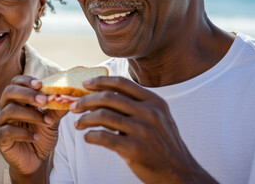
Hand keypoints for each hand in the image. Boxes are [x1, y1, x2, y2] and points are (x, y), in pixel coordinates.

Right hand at [0, 75, 67, 174]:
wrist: (35, 160)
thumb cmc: (40, 136)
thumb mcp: (51, 121)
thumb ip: (57, 108)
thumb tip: (69, 95)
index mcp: (15, 99)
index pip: (15, 82)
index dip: (26, 81)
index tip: (40, 84)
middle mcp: (4, 107)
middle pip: (9, 92)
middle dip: (27, 94)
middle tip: (44, 100)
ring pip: (10, 111)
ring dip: (31, 115)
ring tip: (47, 122)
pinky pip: (8, 131)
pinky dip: (24, 134)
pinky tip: (36, 137)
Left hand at [70, 76, 215, 183]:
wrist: (180, 171)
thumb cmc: (162, 143)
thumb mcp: (156, 117)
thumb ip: (135, 105)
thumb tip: (103, 95)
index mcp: (154, 101)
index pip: (121, 83)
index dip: (100, 81)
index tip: (85, 84)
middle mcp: (149, 113)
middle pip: (108, 97)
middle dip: (86, 100)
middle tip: (74, 106)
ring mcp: (142, 131)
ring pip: (103, 116)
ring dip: (85, 119)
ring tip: (78, 124)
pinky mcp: (135, 149)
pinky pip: (104, 137)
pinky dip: (91, 136)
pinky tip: (88, 137)